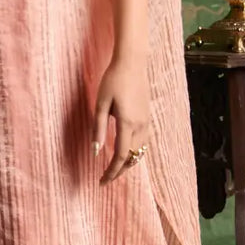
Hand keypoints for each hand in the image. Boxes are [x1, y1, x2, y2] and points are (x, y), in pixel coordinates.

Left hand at [93, 54, 150, 183]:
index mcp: (127, 123)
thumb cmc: (113, 80)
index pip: (120, 156)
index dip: (111, 172)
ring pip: (140, 151)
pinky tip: (126, 152)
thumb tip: (96, 151)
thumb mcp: (100, 104)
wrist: (133, 62)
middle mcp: (140, 125)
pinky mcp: (147, 116)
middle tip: (105, 179)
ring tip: (114, 169)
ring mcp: (146, 121)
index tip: (101, 182)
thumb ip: (99, 128)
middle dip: (119, 171)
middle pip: (132, 158)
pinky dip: (135, 152)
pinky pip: (143, 141)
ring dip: (128, 162)